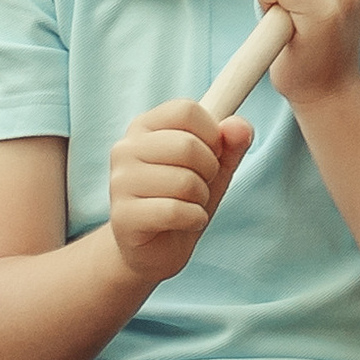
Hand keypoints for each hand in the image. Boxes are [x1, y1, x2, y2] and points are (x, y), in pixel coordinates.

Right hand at [107, 98, 252, 282]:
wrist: (154, 249)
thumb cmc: (182, 200)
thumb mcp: (214, 168)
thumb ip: (231, 144)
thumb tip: (240, 126)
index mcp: (145, 126)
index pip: (186, 110)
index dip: (212, 134)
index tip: (211, 154)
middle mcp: (126, 148)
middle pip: (187, 145)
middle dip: (209, 171)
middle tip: (200, 186)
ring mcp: (120, 182)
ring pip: (184, 181)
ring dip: (201, 199)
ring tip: (189, 205)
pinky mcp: (123, 216)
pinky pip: (175, 211)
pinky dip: (194, 219)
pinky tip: (186, 222)